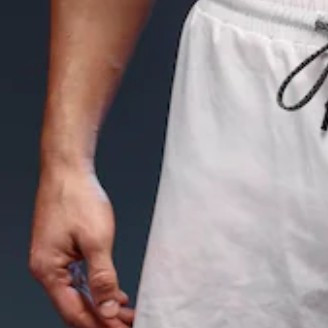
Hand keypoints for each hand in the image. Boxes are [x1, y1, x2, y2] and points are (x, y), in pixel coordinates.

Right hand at [30, 165, 134, 326]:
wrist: (67, 168)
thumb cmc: (77, 197)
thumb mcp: (96, 239)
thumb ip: (102, 276)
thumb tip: (109, 307)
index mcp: (49, 271)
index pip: (75, 312)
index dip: (100, 325)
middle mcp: (46, 270)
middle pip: (74, 307)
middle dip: (102, 318)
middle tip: (127, 324)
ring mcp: (52, 260)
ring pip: (77, 294)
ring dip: (101, 305)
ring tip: (126, 314)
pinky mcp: (60, 251)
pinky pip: (77, 280)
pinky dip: (95, 289)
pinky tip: (114, 293)